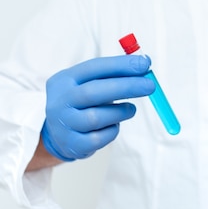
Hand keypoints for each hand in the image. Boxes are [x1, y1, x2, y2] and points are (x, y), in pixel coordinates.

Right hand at [41, 55, 155, 160]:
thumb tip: (144, 63)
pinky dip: (113, 130)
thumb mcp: (89, 81)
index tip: (144, 64)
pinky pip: (99, 139)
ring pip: (96, 118)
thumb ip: (114, 73)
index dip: (120, 65)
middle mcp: (61, 101)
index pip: (94, 68)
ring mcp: (65, 124)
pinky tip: (114, 124)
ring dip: (121, 112)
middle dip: (126, 87)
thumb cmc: (81, 102)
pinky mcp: (73, 144)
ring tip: (130, 109)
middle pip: (93, 92)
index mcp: (65, 79)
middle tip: (149, 85)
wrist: (58, 132)